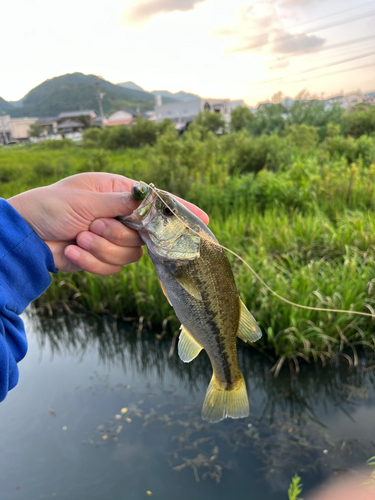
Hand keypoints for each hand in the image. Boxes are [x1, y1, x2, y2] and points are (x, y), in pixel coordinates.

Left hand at [7, 173, 208, 274]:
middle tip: (92, 227)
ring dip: (100, 250)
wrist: (27, 236)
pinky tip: (72, 251)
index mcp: (117, 193)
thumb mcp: (86, 199)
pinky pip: (111, 268)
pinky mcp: (102, 258)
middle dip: (115, 235)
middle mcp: (119, 216)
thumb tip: (149, 198)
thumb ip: (121, 202)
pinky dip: (90, 263)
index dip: (179, 210)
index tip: (203, 219)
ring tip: (79, 238)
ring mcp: (112, 239)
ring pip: (129, 255)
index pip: (156, 201)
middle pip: (144, 235)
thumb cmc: (51, 207)